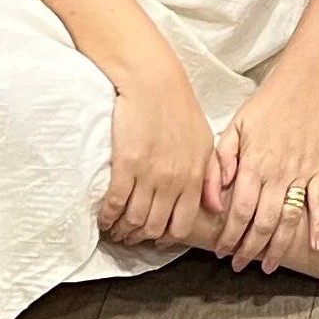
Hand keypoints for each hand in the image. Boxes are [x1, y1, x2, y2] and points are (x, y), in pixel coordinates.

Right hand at [101, 50, 221, 249]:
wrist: (153, 81)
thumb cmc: (179, 108)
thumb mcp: (204, 142)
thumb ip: (211, 176)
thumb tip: (214, 207)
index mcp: (195, 175)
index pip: (182, 224)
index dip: (167, 237)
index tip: (156, 238)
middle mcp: (174, 180)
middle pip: (154, 227)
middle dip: (140, 237)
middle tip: (129, 236)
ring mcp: (149, 174)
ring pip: (133, 220)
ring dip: (122, 229)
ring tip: (116, 228)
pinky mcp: (125, 165)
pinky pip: (115, 204)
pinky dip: (107, 216)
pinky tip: (104, 217)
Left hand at [207, 59, 318, 271]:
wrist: (304, 82)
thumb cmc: (266, 104)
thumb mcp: (234, 127)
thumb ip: (220, 162)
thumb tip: (214, 198)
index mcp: (253, 164)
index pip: (239, 211)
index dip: (229, 236)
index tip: (221, 251)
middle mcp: (277, 174)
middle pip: (263, 222)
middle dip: (249, 249)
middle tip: (240, 265)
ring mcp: (300, 174)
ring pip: (289, 219)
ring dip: (278, 246)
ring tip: (267, 266)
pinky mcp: (317, 170)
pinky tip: (316, 245)